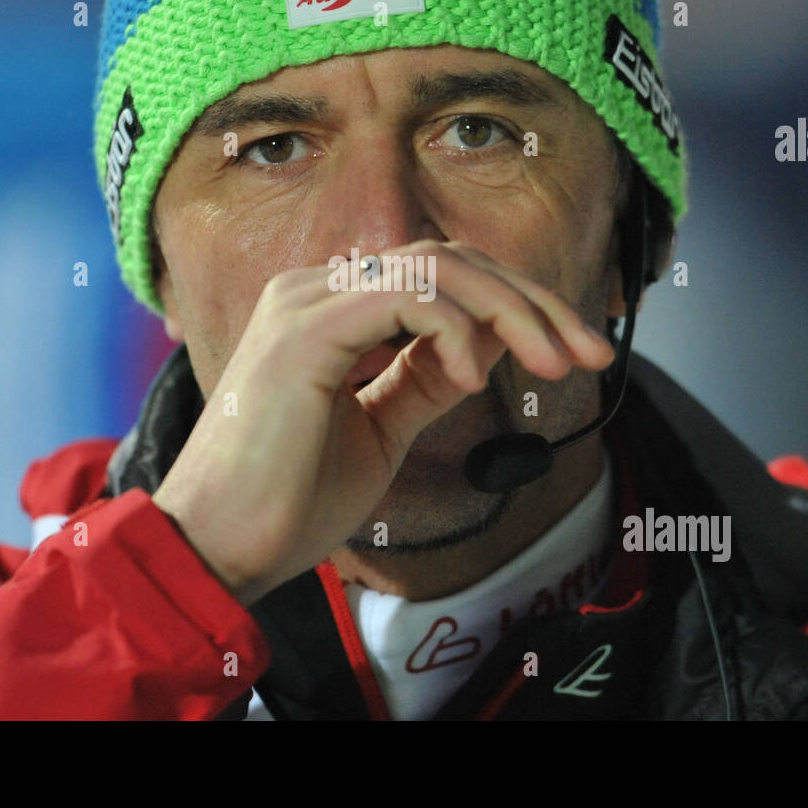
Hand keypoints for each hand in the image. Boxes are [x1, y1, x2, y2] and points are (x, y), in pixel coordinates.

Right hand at [152, 240, 614, 605]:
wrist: (217, 549)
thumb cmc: (288, 501)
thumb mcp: (381, 431)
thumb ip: (424, 379)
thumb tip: (486, 348)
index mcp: (331, 309)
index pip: (443, 275)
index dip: (517, 304)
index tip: (575, 352)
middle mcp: (316, 290)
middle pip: (452, 259)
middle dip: (534, 300)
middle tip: (591, 351)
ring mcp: (306, 302)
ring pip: (438, 266)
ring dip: (512, 310)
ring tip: (554, 363)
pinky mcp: (304, 330)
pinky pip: (406, 297)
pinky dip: (455, 332)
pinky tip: (471, 380)